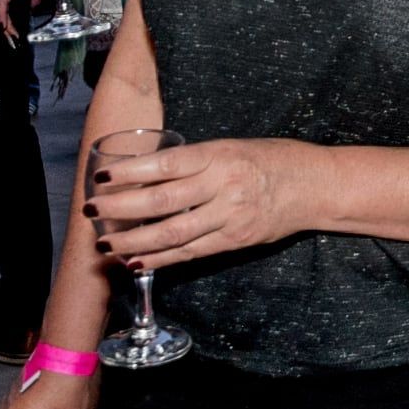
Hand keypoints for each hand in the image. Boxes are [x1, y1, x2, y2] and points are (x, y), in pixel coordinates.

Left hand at [87, 137, 326, 270]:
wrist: (316, 185)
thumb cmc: (272, 159)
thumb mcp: (233, 148)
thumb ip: (196, 162)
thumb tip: (147, 176)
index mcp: (221, 155)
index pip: (167, 164)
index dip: (131, 173)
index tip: (102, 178)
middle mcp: (224, 186)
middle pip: (162, 201)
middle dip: (121, 209)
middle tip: (92, 211)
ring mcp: (230, 216)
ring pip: (172, 233)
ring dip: (133, 241)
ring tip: (106, 243)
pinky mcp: (235, 240)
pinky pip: (191, 252)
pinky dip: (160, 258)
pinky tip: (136, 260)